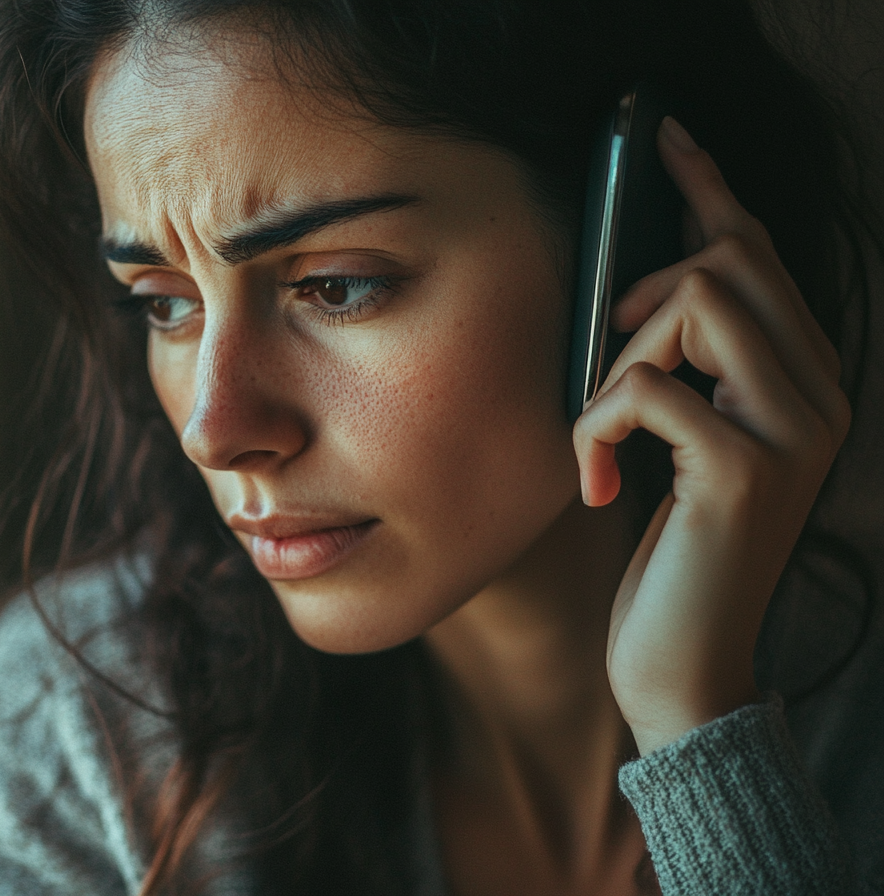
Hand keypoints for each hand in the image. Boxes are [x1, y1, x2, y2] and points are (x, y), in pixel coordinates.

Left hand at [573, 117, 850, 754]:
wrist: (682, 663)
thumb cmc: (670, 552)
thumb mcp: (678, 446)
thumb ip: (684, 369)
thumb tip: (640, 287)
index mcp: (804, 382)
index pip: (759, 256)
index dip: (706, 191)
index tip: (663, 138)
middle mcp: (817, 395)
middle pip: (727, 261)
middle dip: (640, 297)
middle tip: (607, 374)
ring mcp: (792, 431)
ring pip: (692, 304)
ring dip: (615, 364)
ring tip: (604, 439)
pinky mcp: (743, 471)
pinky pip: (641, 388)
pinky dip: (595, 426)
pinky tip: (599, 485)